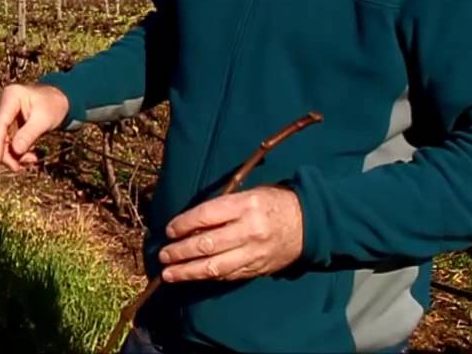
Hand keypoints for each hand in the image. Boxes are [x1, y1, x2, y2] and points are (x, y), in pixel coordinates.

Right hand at [0, 83, 69, 171]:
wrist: (58, 100)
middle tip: (19, 168)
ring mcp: (3, 112)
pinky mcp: (6, 121)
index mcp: (10, 96)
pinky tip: (28, 156)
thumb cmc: (53, 105)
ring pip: (0, 139)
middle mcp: (2, 103)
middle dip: (6, 153)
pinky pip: (6, 140)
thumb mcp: (44, 120)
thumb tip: (16, 151)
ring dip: (12, 153)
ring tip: (30, 160)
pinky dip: (15, 150)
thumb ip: (29, 135)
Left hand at [157, 186, 303, 282]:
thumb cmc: (272, 203)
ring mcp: (253, 253)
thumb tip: (189, 223)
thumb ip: (221, 207)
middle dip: (180, 251)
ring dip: (188, 271)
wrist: (308, 224)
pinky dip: (207, 276)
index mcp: (245, 206)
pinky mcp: (257, 269)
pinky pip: (227, 275)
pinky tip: (191, 276)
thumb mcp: (247, 194)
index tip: (169, 230)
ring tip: (169, 273)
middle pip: (207, 244)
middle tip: (163, 255)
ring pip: (214, 266)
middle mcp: (248, 230)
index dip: (183, 224)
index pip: (206, 216)